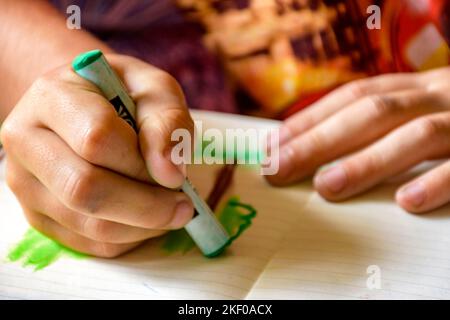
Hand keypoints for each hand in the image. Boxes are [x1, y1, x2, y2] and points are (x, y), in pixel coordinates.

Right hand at [1, 54, 194, 256]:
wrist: (85, 109)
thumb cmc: (122, 94)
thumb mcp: (154, 89)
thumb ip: (167, 121)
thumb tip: (169, 172)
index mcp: (51, 96)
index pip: (96, 139)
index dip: (143, 164)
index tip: (178, 174)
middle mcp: (25, 141)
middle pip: (85, 189)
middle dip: (147, 206)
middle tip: (185, 205)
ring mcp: (25, 184)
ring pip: (89, 224)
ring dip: (143, 226)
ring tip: (171, 210)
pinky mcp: (39, 215)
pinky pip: (90, 243)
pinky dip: (130, 238)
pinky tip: (148, 219)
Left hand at [267, 67, 449, 212]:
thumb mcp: (423, 108)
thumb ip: (382, 123)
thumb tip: (315, 151)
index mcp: (417, 88)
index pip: (355, 97)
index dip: (311, 119)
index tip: (273, 145)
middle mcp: (438, 97)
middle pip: (373, 113)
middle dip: (319, 141)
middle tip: (278, 169)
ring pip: (415, 135)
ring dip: (365, 162)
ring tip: (325, 186)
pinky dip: (435, 182)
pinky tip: (406, 201)